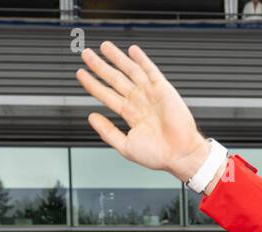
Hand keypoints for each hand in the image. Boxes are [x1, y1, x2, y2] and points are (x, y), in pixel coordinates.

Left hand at [75, 42, 212, 182]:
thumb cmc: (157, 155)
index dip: (93, 84)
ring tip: (104, 47)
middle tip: (86, 54)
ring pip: (130, 71)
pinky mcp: (163, 89)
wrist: (180, 154)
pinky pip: (151, 70)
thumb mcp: (125, 146)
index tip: (81, 74)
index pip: (106, 95)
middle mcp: (139, 102)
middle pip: (115, 79)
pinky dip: (142, 60)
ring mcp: (150, 94)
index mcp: (130, 115)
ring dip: (117, 58)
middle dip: (100, 66)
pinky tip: (132, 50)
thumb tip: (92, 117)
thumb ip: (107, 131)